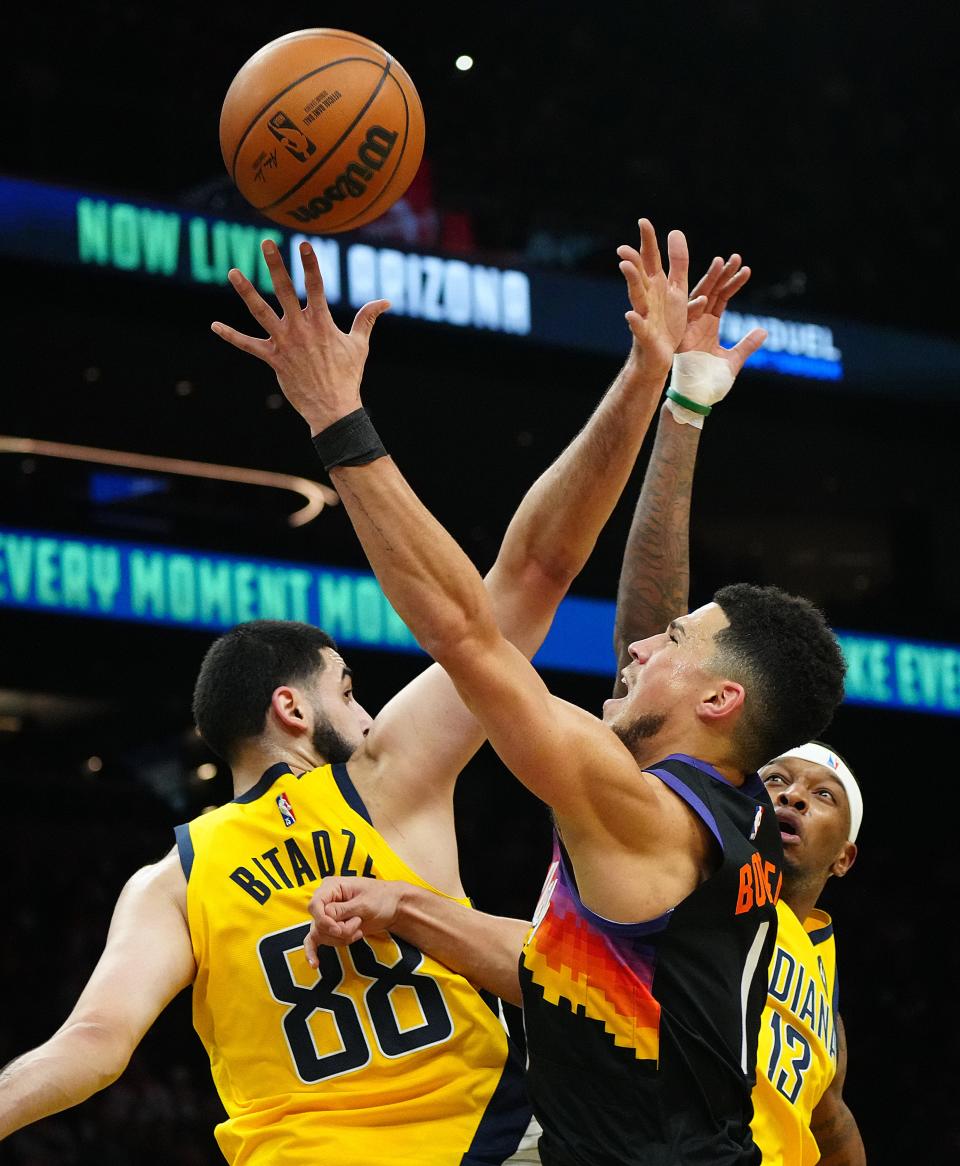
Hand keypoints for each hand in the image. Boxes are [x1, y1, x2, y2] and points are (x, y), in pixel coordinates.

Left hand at [211, 240, 389, 434]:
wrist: (333, 408)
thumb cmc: (348, 376)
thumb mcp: (359, 345)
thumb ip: (367, 319)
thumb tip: (385, 301)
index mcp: (322, 323)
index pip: (315, 286)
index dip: (309, 263)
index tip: (302, 244)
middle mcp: (300, 329)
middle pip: (285, 291)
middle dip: (275, 266)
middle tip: (265, 243)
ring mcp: (284, 343)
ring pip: (260, 312)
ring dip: (246, 291)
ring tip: (232, 272)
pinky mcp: (273, 359)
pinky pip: (248, 345)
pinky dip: (231, 336)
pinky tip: (214, 326)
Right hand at [303, 877, 403, 965]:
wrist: (393, 906)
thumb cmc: (381, 898)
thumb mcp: (364, 903)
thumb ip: (343, 910)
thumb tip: (325, 915)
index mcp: (331, 886)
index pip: (315, 905)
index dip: (324, 921)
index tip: (338, 929)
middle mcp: (325, 899)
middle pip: (319, 923)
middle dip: (339, 931)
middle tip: (358, 923)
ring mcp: (326, 914)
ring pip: (321, 935)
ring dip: (342, 938)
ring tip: (359, 929)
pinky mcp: (330, 927)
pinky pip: (315, 940)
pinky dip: (313, 951)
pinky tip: (314, 963)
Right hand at [617, 219, 702, 378]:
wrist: (660, 356)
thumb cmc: (667, 322)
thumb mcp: (677, 289)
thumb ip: (678, 262)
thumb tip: (675, 231)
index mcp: (656, 285)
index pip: (651, 259)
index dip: (648, 241)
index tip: (643, 221)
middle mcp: (647, 297)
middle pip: (640, 275)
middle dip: (633, 260)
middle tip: (624, 246)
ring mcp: (644, 315)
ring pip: (636, 296)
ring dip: (631, 281)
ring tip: (625, 267)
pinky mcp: (646, 335)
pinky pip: (639, 327)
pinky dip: (635, 322)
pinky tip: (630, 315)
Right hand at [679, 253, 766, 374]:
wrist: (695, 399)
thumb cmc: (710, 382)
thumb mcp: (734, 361)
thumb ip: (747, 345)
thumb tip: (764, 330)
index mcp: (710, 325)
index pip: (723, 298)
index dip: (734, 283)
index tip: (747, 270)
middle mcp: (698, 322)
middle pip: (712, 292)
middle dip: (723, 274)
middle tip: (736, 257)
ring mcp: (689, 328)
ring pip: (699, 298)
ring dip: (709, 281)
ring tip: (721, 263)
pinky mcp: (681, 338)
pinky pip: (687, 319)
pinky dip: (694, 308)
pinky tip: (706, 297)